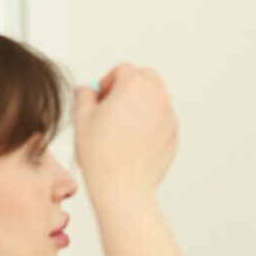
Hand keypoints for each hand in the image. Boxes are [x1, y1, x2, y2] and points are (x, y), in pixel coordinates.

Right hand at [73, 64, 177, 195]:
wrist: (122, 185)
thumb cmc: (102, 153)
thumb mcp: (82, 117)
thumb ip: (84, 95)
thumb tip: (87, 91)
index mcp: (134, 85)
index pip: (123, 70)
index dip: (108, 81)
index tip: (100, 96)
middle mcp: (156, 96)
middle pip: (146, 77)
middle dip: (129, 86)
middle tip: (113, 104)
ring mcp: (169, 116)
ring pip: (156, 99)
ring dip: (141, 104)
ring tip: (122, 125)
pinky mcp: (174, 135)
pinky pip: (162, 120)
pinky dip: (151, 123)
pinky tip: (133, 141)